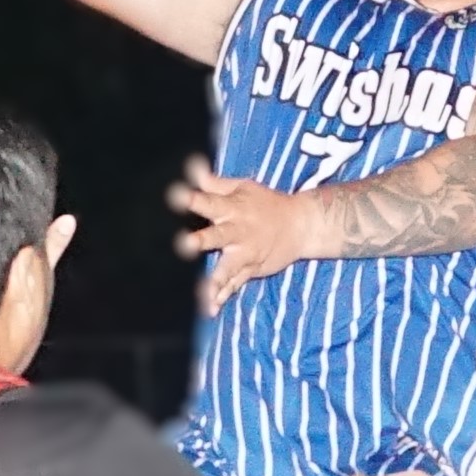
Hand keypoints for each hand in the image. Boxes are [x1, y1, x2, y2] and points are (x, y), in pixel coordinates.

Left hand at [170, 154, 319, 289]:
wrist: (301, 225)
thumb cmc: (265, 204)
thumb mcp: (242, 188)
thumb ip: (213, 182)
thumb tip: (191, 166)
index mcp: (232, 209)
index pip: (208, 201)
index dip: (191, 199)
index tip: (174, 195)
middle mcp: (237, 232)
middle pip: (216, 237)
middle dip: (200, 242)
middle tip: (183, 245)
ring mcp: (245, 254)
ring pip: (227, 269)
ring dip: (213, 281)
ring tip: (200, 294)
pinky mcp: (250, 269)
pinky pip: (235, 284)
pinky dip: (223, 296)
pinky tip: (209, 309)